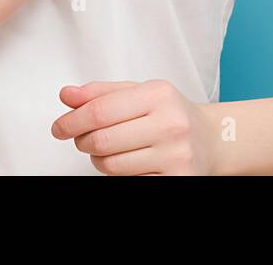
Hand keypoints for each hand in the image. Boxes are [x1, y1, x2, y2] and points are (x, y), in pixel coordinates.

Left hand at [50, 79, 216, 174]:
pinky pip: (128, 181)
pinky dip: (118, 173)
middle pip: (101, 140)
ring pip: (111, 165)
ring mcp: (175, 155)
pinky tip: (128, 160)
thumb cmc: (171, 114)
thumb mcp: (140, 92)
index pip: (99, 111)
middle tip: (81, 138)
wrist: (213, 140)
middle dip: (82, 141)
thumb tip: (67, 95)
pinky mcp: (177, 180)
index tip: (59, 127)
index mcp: (159, 95)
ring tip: (107, 149)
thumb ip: (101, 93)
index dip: (71, 121)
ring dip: (98, 159)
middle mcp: (170, 124)